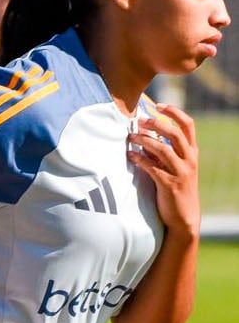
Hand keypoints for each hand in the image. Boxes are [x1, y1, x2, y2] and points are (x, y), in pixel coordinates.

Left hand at [129, 103, 200, 234]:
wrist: (183, 217)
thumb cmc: (174, 189)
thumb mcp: (173, 167)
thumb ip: (163, 152)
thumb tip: (144, 135)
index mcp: (191, 152)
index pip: (188, 125)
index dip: (174, 112)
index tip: (158, 105)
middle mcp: (189, 160)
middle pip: (175, 133)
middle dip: (157, 124)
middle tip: (139, 120)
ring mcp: (181, 172)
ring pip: (164, 149)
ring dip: (145, 140)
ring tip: (130, 136)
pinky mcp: (170, 184)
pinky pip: (153, 168)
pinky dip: (140, 159)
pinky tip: (129, 155)